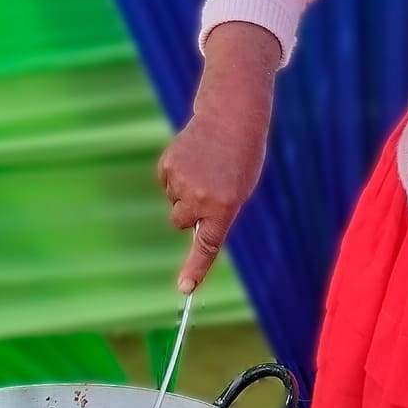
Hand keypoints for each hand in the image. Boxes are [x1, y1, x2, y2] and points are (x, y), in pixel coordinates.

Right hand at [158, 23, 279, 291]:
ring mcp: (182, 181)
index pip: (208, 246)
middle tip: (208, 187)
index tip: (184, 289)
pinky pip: (165, 182)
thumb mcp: (240, 190)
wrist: (232, 118)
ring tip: (205, 166)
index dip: (195, 269)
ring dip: (184, 189)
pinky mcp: (168, 165)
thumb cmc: (242, 159)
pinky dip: (175, 172)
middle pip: (180, 221)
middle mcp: (201, 198)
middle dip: (188, 211)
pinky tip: (193, 156)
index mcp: (225, 207)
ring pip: (173, 201)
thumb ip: (217, 213)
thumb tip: (188, 226)